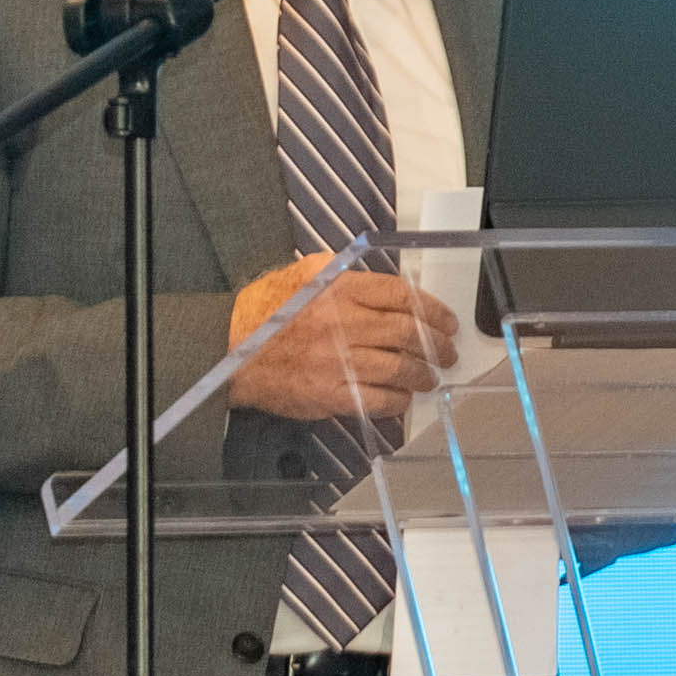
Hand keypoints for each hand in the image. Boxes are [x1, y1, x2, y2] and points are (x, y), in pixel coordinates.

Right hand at [224, 253, 458, 418]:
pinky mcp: (328, 393)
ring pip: (398, 368)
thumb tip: (395, 291)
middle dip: (436, 345)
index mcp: (336, 286)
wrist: (227, 348)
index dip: (433, 309)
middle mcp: (339, 321)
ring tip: (430, 377)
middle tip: (447, 352)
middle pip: (406, 332)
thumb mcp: (307, 275)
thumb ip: (350, 279)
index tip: (447, 321)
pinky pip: (377, 400)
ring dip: (422, 375)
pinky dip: (398, 400)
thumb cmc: (268, 311)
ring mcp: (335, 360)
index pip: (400, 295)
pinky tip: (403, 397)